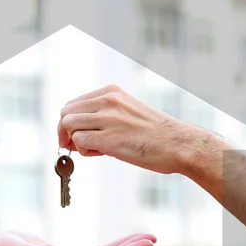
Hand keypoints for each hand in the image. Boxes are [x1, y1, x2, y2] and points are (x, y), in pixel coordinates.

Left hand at [58, 84, 220, 174]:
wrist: (179, 144)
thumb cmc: (156, 134)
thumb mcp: (128, 112)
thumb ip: (105, 114)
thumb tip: (78, 132)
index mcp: (111, 92)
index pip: (73, 104)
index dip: (69, 123)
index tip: (75, 136)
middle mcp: (108, 101)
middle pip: (66, 114)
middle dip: (66, 132)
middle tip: (77, 146)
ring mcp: (108, 119)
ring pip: (69, 126)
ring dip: (76, 142)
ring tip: (96, 150)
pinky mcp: (110, 139)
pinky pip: (79, 142)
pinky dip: (85, 152)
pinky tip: (102, 154)